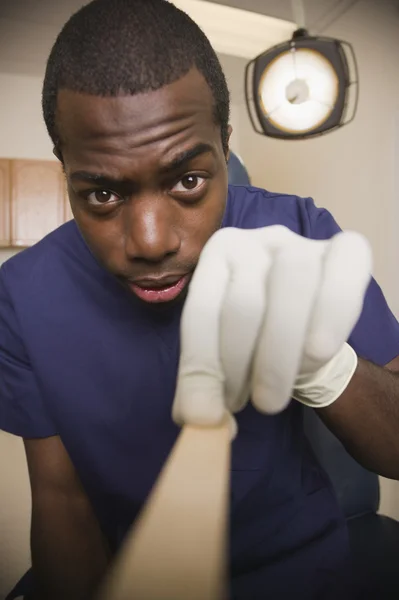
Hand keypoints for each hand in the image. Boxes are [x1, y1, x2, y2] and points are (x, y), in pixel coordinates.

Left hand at [173, 226, 371, 428]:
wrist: (304, 331)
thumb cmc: (255, 342)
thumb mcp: (222, 360)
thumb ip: (204, 386)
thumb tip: (196, 421)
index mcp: (215, 258)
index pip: (200, 311)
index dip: (202, 367)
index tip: (205, 415)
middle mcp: (254, 241)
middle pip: (244, 303)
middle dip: (241, 366)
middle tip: (248, 405)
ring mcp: (300, 242)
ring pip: (292, 285)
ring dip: (280, 355)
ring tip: (273, 397)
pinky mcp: (344, 250)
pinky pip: (342, 277)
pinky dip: (331, 317)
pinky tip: (317, 353)